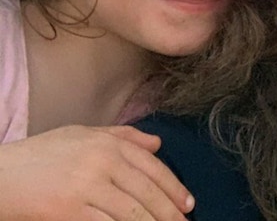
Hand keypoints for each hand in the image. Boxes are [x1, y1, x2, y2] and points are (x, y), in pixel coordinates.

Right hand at [0, 125, 192, 219]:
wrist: (0, 175)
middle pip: (148, 193)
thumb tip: (158, 143)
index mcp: (109, 143)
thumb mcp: (82, 134)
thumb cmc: (41, 155)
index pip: (153, 167)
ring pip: (133, 213)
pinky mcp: (71, 212)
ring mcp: (87, 188)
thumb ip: (123, 137)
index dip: (174, 188)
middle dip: (170, 213)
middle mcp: (103, 163)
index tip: (187, 204)